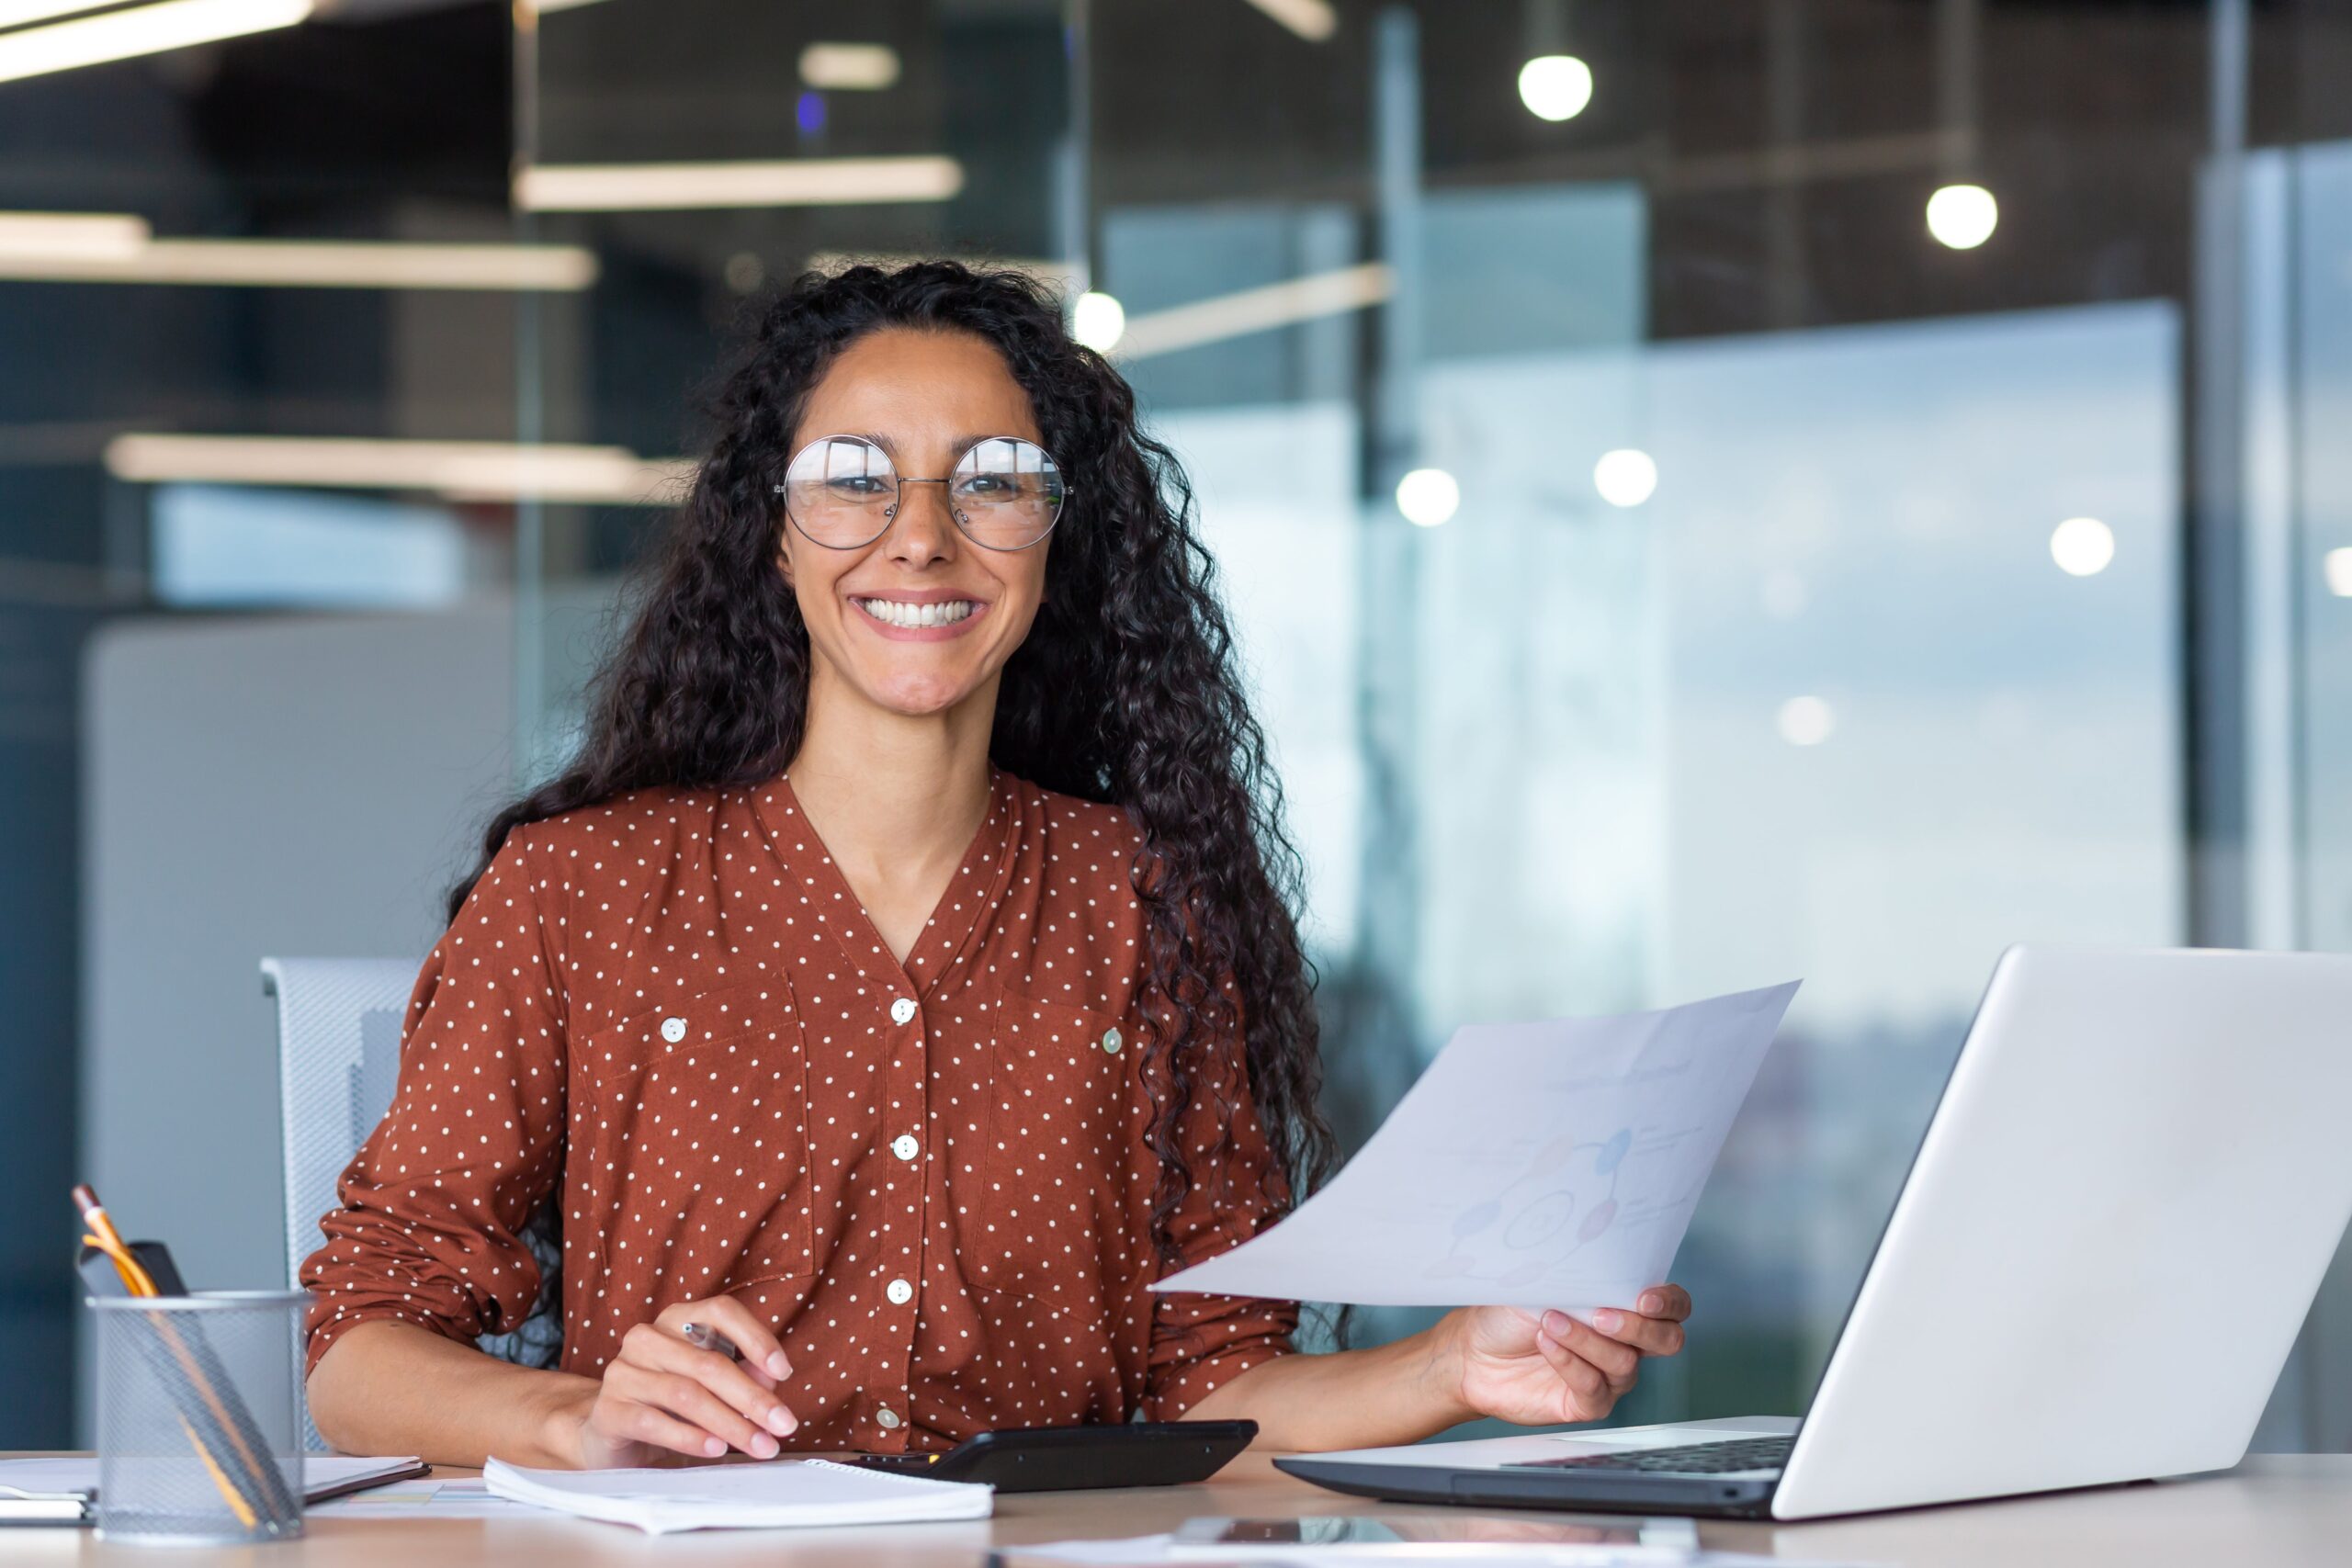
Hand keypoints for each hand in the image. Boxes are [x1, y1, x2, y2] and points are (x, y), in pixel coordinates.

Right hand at [557, 1296, 799, 1467]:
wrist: (611, 1432)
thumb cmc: (671, 1404)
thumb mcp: (711, 1385)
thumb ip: (743, 1374)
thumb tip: (773, 1379)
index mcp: (678, 1319)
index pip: (721, 1312)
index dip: (756, 1338)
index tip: (784, 1371)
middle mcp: (647, 1337)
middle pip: (709, 1362)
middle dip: (753, 1397)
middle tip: (784, 1424)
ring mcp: (623, 1372)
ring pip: (685, 1394)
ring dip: (730, 1423)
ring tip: (759, 1445)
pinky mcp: (608, 1410)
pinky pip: (653, 1422)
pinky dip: (689, 1437)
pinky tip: (716, 1449)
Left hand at [1439, 1285, 1691, 1426]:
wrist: (1474, 1353)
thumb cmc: (1511, 1314)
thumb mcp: (1545, 1284)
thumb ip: (1578, 1278)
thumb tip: (1595, 1264)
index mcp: (1625, 1308)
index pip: (1673, 1306)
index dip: (1669, 1302)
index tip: (1644, 1297)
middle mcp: (1627, 1344)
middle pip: (1666, 1340)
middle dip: (1638, 1327)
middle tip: (1601, 1315)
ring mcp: (1610, 1377)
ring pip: (1623, 1363)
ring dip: (1586, 1339)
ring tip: (1549, 1321)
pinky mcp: (1587, 1404)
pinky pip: (1594, 1388)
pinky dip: (1570, 1363)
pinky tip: (1547, 1344)